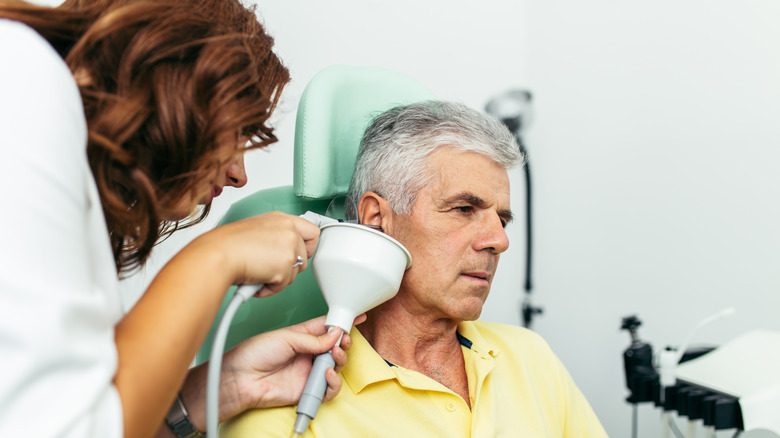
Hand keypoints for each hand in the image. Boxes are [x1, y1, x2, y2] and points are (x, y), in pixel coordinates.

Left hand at [185, 314, 366, 426]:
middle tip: (344, 340)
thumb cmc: (253, 354)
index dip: (342, 322)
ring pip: (336, 367)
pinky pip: (329, 389)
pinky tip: (326, 374)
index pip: (326, 327)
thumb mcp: (286, 337)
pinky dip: (333, 382)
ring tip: (334, 356)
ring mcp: (308, 372)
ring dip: (340, 360)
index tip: (357, 316)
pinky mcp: (307, 390)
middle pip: (335, 348)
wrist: (240, 379)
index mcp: (302, 336)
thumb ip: (313, 339)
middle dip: (344, 342)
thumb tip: (335, 335)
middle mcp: (307, 354)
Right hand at [187, 211, 319, 296]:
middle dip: (289, 267)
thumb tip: (281, 252)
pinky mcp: (286, 264)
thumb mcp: (255, 232)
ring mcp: (290, 246)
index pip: (311, 231)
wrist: (217, 255)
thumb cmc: (226, 246)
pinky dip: (269, 289)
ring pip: (295, 272)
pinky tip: (256, 280)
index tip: (300, 254)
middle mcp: (288, 229)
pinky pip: (284, 285)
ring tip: (258, 273)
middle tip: (270, 268)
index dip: (308, 247)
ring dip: (278, 279)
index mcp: (280, 219)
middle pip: (306, 256)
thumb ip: (274, 238)